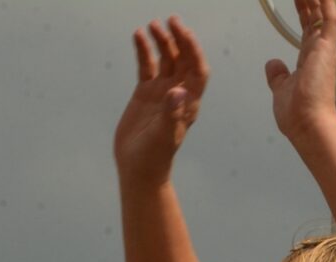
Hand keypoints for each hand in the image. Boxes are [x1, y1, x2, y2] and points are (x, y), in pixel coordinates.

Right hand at [114, 17, 208, 186]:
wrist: (139, 168)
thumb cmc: (155, 157)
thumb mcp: (164, 135)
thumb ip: (172, 113)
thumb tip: (177, 92)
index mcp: (189, 102)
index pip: (197, 70)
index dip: (193, 50)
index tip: (183, 32)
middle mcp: (178, 94)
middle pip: (183, 60)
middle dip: (179, 39)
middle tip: (171, 20)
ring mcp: (162, 92)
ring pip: (165, 60)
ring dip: (162, 41)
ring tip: (153, 25)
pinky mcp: (145, 93)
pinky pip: (146, 66)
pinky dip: (143, 50)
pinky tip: (138, 35)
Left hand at [265, 0, 335, 144]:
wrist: (308, 125)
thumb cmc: (297, 115)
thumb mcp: (280, 89)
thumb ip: (278, 76)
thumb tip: (273, 64)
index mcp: (308, 62)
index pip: (306, 31)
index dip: (303, 14)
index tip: (299, 2)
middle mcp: (318, 54)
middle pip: (313, 19)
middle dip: (307, 2)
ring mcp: (324, 51)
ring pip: (321, 14)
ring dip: (315, 0)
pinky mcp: (327, 49)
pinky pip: (330, 20)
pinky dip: (327, 4)